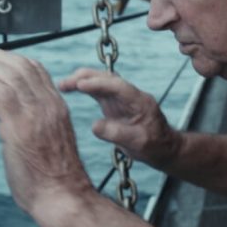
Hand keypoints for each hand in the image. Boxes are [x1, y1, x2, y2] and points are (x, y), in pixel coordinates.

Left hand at [0, 49, 92, 212]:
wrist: (62, 198)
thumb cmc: (53, 180)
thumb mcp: (49, 142)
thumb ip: (33, 126)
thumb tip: (8, 125)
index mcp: (58, 106)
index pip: (36, 69)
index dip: (12, 59)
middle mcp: (49, 104)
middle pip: (20, 65)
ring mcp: (35, 113)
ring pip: (7, 73)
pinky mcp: (17, 125)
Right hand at [58, 68, 179, 168]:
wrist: (163, 148)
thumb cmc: (155, 146)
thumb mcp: (139, 143)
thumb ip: (117, 134)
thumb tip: (94, 126)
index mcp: (140, 101)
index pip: (118, 87)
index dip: (99, 84)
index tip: (81, 85)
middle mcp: (130, 95)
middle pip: (108, 79)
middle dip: (86, 78)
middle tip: (65, 83)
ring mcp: (122, 98)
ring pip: (101, 82)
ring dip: (82, 80)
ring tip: (63, 84)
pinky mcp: (114, 104)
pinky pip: (98, 91)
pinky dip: (84, 88)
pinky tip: (70, 88)